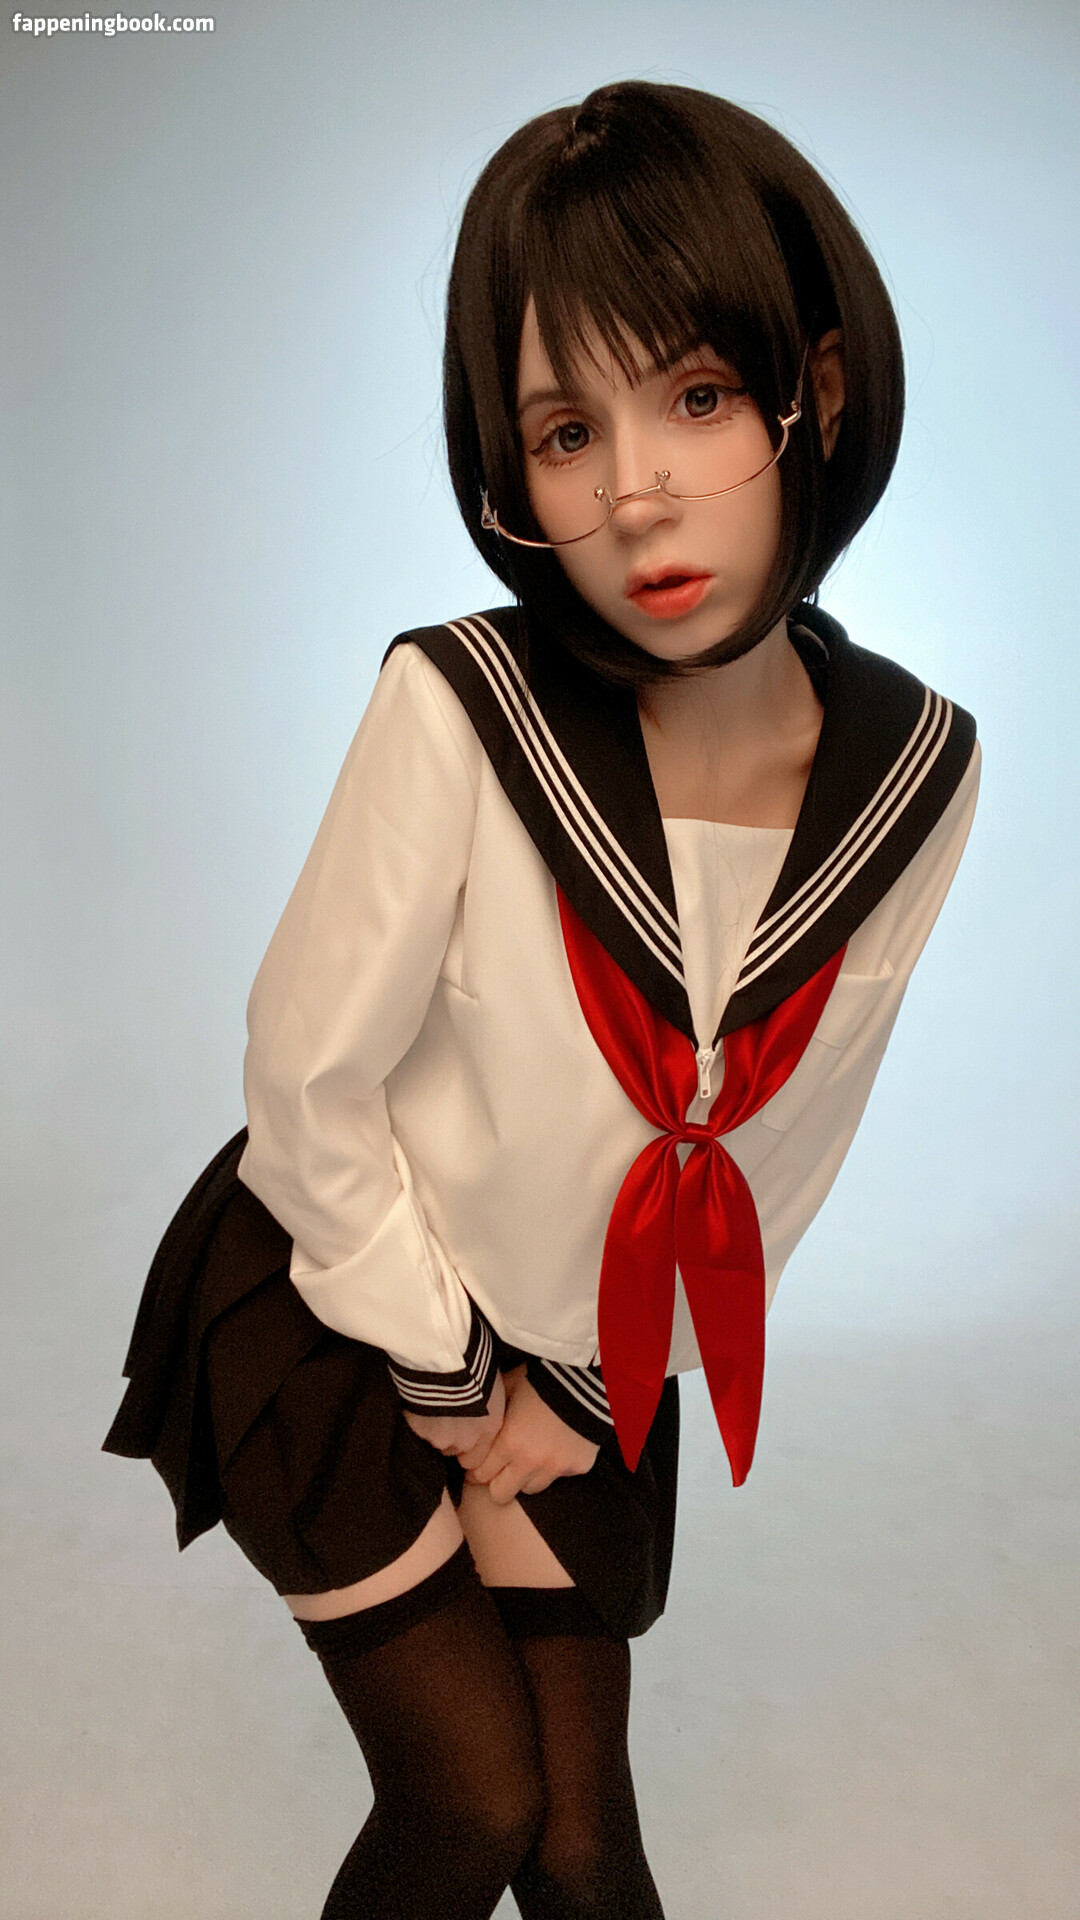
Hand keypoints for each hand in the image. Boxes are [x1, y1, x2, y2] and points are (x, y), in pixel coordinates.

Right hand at [402, 1368, 505, 1472]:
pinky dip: (417, 1418)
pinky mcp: (419, 1430)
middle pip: (456, 1450)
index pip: (477, 1458)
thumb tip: (484, 1408)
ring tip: (433, 1404)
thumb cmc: (476, 1363)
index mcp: (489, 1429)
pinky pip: (417, 1429)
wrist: (448, 1358)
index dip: (470, 1447)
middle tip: (447, 1413)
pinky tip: (419, 1400)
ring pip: (435, 1441)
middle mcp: (466, 1440)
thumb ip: (488, 1407)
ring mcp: (440, 1438)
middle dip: (451, 1437)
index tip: (465, 1432)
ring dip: (434, 1428)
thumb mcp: (493, 1385)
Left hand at [464, 1364, 599, 1504]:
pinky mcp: (578, 1467)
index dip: (475, 1469)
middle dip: (495, 1482)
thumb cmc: (542, 1378)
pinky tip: (556, 1447)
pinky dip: (554, 1467)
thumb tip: (474, 1418)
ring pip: (530, 1489)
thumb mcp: (508, 1386)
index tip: (476, 1463)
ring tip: (528, 1458)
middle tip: (498, 1468)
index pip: (479, 1475)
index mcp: (509, 1442)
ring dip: (525, 1477)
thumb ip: (491, 1409)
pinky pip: (559, 1477)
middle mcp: (530, 1461)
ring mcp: (556, 1468)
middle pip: (500, 1495)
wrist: (587, 1378)